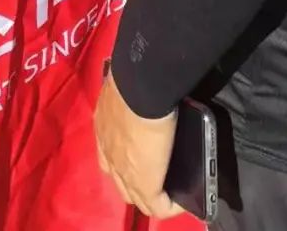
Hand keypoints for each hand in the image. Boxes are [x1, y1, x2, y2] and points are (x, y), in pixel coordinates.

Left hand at [94, 72, 180, 219]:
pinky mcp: (144, 183)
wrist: (139, 86)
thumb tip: (146, 91)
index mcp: (103, 126)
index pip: (108, 155)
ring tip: (168, 191)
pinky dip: (170, 206)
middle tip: (155, 174)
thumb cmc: (134, 79)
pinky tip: (183, 201)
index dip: (123, 161)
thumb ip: (131, 96)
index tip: (140, 156)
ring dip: (151, 195)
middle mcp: (108, 150)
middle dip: (135, 182)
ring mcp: (123, 170)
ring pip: (135, 197)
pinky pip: (157, 206)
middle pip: (120, 181)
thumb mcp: (125, 88)